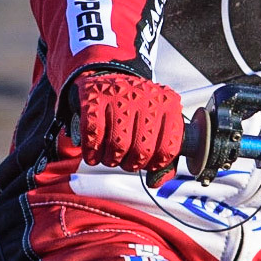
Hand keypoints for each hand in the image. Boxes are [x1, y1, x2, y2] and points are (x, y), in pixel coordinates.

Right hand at [69, 72, 184, 180]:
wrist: (109, 78)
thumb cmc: (136, 108)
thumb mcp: (158, 124)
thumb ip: (164, 154)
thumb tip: (156, 182)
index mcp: (168, 105)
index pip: (168, 148)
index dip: (155, 164)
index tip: (147, 164)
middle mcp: (147, 98)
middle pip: (142, 150)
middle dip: (131, 164)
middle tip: (125, 161)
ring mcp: (121, 96)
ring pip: (117, 146)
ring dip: (110, 160)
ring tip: (109, 156)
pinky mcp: (95, 98)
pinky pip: (93, 135)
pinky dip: (91, 151)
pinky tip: (93, 152)